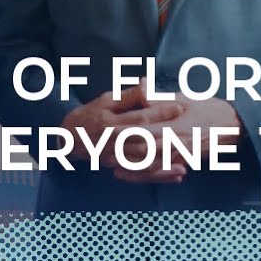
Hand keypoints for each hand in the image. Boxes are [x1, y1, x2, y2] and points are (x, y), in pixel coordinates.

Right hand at [61, 82, 183, 166]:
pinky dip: (161, 176)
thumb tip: (147, 83)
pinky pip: (144, 175)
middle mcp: (114, 142)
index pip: (140, 117)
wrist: (68, 140)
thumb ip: (129, 96)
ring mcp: (116, 158)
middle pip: (146, 141)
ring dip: (168, 163)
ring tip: (190, 161)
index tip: (180, 107)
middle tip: (192, 136)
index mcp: (111, 122)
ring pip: (146, 162)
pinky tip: (178, 175)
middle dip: (170, 139)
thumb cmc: (90, 115)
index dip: (160, 112)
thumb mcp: (106, 101)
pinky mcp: (120, 169)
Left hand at [112, 96, 241, 184]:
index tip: (106, 131)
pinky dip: (140, 176)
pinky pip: (158, 173)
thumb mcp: (184, 98)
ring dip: (127, 167)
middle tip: (99, 151)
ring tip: (107, 165)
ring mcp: (180, 156)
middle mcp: (178, 144)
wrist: (233, 126)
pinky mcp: (182, 163)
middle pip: (144, 152)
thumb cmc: (207, 108)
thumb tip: (141, 85)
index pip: (146, 131)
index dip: (125, 134)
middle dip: (120, 153)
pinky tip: (125, 175)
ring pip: (150, 167)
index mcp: (177, 125)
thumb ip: (160, 97)